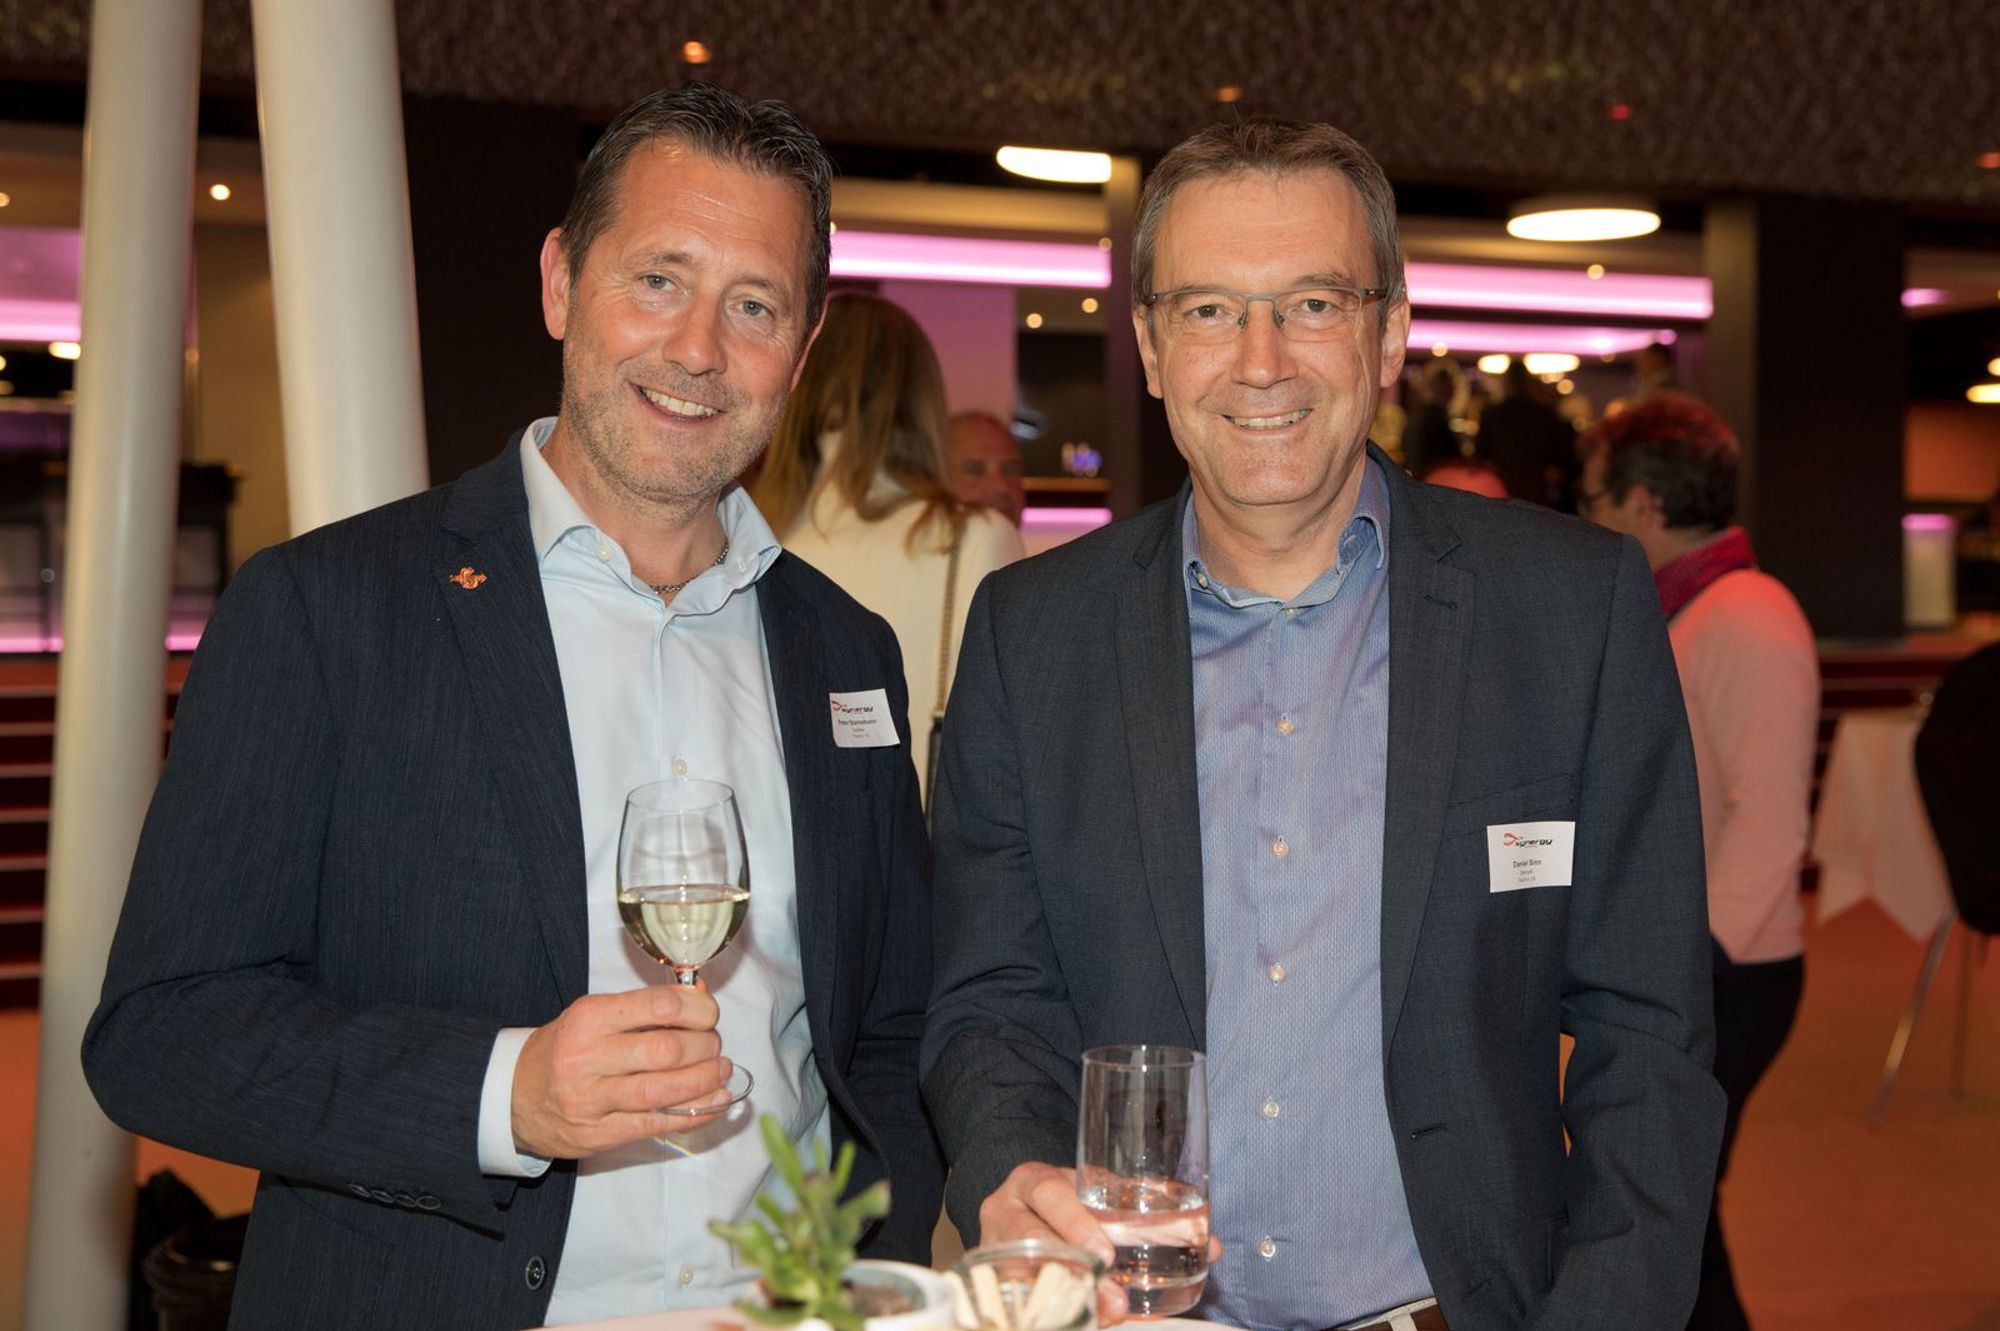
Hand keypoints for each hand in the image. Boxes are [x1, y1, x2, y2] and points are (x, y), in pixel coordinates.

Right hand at [511, 983, 730, 1158]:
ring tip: (721, 1072)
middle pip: (666, 1050)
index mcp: (590, 1017)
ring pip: (663, 1091)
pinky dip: (694, 1114)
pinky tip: (714, 1103)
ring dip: (704, 1082)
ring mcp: (591, 1099)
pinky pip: (656, 1124)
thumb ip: (645, 1008)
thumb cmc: (565, 1049)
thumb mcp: (595, 1015)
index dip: (697, 1010)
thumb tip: (700, 996)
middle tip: (714, 1046)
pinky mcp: (598, 1134)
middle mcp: (588, 1057)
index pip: (659, 1006)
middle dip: (704, 1047)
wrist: (513, 1097)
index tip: (709, 1015)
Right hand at [978, 1163, 1226, 1327]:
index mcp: (1032, 1182)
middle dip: (1072, 1271)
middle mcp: (1006, 1212)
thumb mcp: (1100, 1198)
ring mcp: (996, 1251)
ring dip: (1067, 1300)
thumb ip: (1150, 1215)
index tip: (1105, 1253)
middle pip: (1030, 1242)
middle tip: (1114, 1299)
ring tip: (1107, 1315)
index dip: (1074, 1223)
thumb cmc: (1071, 1204)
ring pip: (1022, 1278)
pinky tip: (1082, 1322)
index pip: (1047, 1193)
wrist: (1022, 1214)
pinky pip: (1020, 1302)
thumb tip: (1213, 1246)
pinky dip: (1051, 1313)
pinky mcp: (997, 1283)